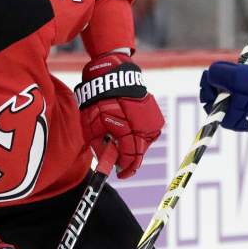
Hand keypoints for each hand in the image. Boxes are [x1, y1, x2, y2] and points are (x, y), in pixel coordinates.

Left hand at [74, 52, 163, 178]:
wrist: (114, 74)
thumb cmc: (99, 98)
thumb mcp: (92, 124)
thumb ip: (100, 145)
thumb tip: (106, 161)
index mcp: (128, 130)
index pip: (130, 158)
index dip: (125, 169)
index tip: (119, 174)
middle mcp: (143, 128)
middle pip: (139, 153)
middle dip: (128, 158)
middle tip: (119, 162)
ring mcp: (151, 122)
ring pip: (143, 144)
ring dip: (133, 146)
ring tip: (121, 140)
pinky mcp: (155, 116)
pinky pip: (147, 133)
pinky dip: (138, 135)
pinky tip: (128, 129)